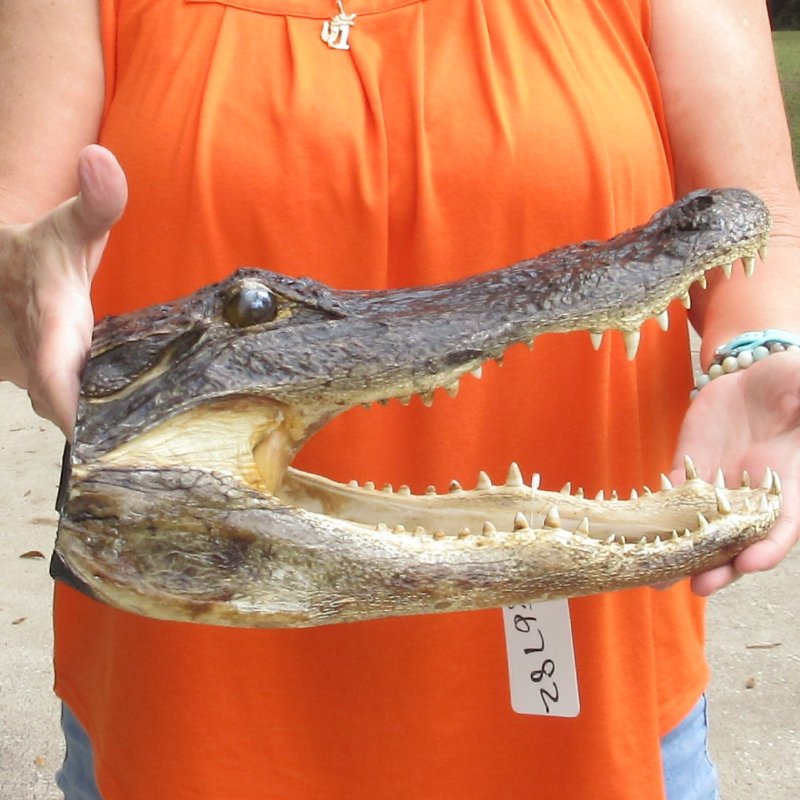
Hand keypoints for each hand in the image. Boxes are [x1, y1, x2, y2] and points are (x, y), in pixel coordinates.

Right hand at [0, 145, 126, 437]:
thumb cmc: (40, 247)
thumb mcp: (71, 225)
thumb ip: (97, 201)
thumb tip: (100, 159)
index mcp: (47, 324)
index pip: (56, 378)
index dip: (74, 410)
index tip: (101, 436)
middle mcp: (28, 359)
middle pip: (63, 408)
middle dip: (100, 429)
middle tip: (152, 447)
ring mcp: (21, 374)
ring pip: (57, 411)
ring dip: (95, 424)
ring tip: (145, 440)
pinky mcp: (26, 380)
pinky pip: (56, 406)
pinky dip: (83, 415)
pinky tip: (120, 423)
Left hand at [671, 351, 799, 594]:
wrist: (755, 379)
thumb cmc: (792, 387)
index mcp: (790, 484)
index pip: (782, 527)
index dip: (769, 548)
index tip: (751, 563)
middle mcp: (753, 494)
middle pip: (737, 540)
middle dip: (719, 566)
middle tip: (699, 586)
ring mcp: (720, 484)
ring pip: (700, 527)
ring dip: (681, 553)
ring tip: (658, 579)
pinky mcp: (691, 467)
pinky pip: (673, 494)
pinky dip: (658, 513)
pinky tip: (640, 532)